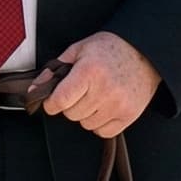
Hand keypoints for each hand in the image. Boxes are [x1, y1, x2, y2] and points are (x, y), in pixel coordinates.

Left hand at [35, 32, 159, 135]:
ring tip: (95, 97)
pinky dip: (100, 124)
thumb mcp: (79, 50)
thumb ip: (54, 69)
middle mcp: (104, 90)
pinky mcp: (129, 115)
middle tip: (80, 92)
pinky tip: (104, 107)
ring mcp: (118, 104)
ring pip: (86, 124)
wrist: (146, 52)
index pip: (60, 100)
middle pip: (72, 114)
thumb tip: (35, 89)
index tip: (53, 101)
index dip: (51, 104)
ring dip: (85, 114)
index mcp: (89, 71)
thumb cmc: (111, 49)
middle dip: (70, 105)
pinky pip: (103, 132)